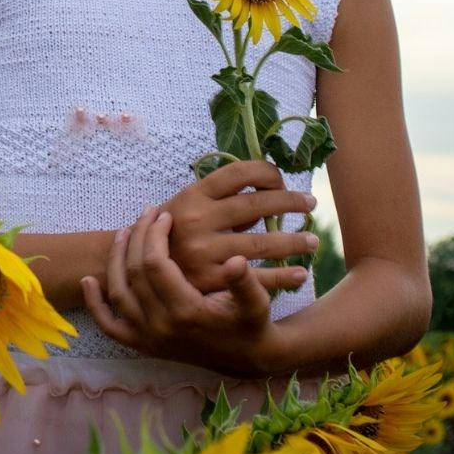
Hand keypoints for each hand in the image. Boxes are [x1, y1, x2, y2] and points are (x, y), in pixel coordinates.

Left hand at [79, 204, 286, 377]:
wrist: (247, 357)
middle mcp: (161, 327)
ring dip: (116, 260)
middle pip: (134, 273)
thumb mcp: (257, 301)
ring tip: (125, 231)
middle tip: (147, 213)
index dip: (156, 235)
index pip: (156, 264)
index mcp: (186, 312)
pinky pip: (109, 326)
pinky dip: (95, 305)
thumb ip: (244, 282)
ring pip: (118, 293)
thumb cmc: (251, 321)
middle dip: (138, 238)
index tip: (165, 215)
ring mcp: (148, 338)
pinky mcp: (142, 345)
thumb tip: (236, 261)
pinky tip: (89, 281)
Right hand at [160, 160, 318, 293]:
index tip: (281, 181)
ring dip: (294, 241)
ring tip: (313, 241)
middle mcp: (198, 220)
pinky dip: (283, 277)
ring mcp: (205, 251)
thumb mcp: (186, 208)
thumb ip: (219, 200)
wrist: (141, 274)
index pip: (239, 173)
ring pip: (262, 244)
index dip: (267, 173)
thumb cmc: (170, 236)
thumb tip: (265, 191)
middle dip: (291, 202)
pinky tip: (301, 274)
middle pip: (257, 205)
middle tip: (310, 203)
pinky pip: (256, 279)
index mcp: (193, 195)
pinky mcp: (211, 281)